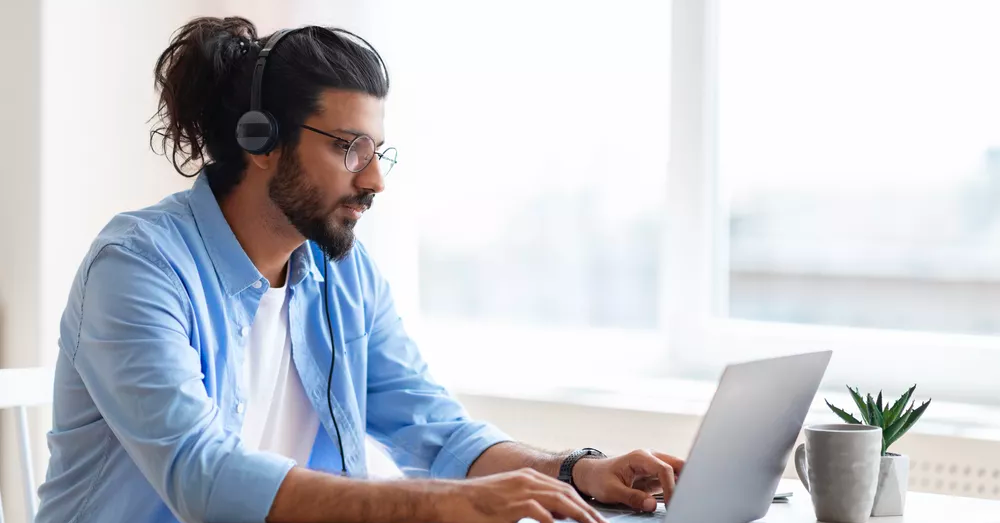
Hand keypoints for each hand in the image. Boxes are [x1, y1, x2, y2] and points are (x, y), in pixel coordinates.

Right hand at [435, 468, 609, 522]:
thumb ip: (532, 505)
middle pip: (567, 493)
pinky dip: (553, 521)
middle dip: (587, 510)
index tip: (595, 517)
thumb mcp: (509, 501)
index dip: (582, 503)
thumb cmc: (477, 505)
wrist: (451, 501)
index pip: (564, 489)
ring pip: (560, 500)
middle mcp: (527, 479)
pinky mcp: (511, 504)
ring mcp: (520, 490)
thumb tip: (554, 517)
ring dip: (579, 515)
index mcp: (528, 477)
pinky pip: (539, 512)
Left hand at [571, 450, 684, 512]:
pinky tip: (677, 499)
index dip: (671, 487)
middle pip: (678, 464)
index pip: (664, 469)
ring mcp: (654, 465)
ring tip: (683, 501)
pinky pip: (672, 479)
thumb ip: (632, 497)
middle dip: (686, 480)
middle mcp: (650, 457)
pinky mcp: (655, 475)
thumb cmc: (599, 479)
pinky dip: (677, 488)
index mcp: (640, 457)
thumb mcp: (612, 491)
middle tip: (686, 500)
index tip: (671, 504)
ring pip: (678, 471)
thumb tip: (652, 505)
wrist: (591, 475)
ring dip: (683, 484)